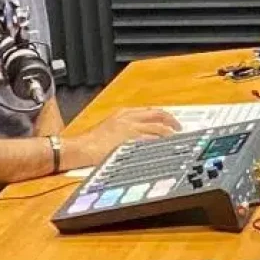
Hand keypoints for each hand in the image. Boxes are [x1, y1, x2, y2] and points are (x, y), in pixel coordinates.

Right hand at [62, 108, 180, 169]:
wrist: (79, 149)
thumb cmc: (91, 143)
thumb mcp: (110, 128)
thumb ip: (127, 128)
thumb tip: (143, 135)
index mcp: (123, 113)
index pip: (150, 111)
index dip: (164, 116)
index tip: (171, 122)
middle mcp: (128, 118)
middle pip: (158, 115)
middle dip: (172, 121)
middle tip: (179, 129)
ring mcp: (130, 129)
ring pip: (158, 128)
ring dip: (170, 135)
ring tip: (177, 141)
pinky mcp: (130, 140)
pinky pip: (152, 141)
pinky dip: (162, 144)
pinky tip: (168, 149)